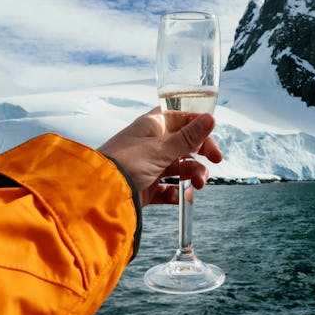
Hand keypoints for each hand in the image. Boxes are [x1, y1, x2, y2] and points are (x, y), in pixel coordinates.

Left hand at [98, 108, 222, 206]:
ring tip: (197, 185)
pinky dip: (177, 193)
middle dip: (201, 153)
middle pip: (185, 143)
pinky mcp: (146, 187)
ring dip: (193, 174)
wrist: (98, 194)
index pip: (181, 117)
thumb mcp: (161, 150)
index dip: (198, 125)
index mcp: (152, 126)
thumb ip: (188, 137)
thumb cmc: (125, 163)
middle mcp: (151, 143)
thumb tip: (211, 118)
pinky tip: (182, 197)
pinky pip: (168, 188)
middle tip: (215, 161)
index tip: (212, 135)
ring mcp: (149, 165)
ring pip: (180, 166)